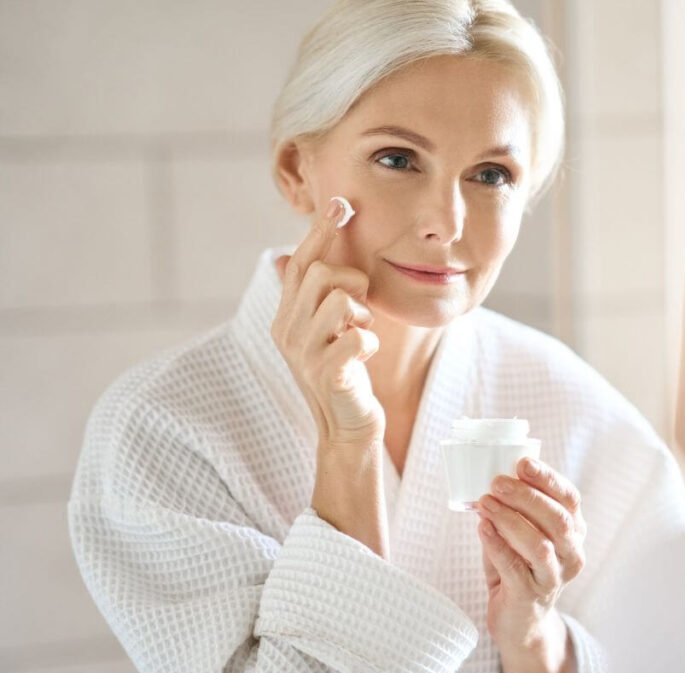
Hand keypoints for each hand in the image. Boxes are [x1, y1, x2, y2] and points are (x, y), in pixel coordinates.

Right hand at [272, 197, 382, 444]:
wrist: (346, 426)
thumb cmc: (342, 372)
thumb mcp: (323, 330)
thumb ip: (312, 296)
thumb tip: (285, 256)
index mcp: (286, 316)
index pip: (299, 263)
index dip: (320, 232)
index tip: (340, 203)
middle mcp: (287, 331)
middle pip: (321, 273)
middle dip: (352, 281)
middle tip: (358, 309)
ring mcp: (304, 353)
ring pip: (340, 299)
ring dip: (362, 315)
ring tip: (359, 334)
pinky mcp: (326, 373)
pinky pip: (357, 336)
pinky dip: (369, 342)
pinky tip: (364, 356)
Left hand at [476, 457, 584, 672]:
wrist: (520, 621)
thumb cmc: (520, 566)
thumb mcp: (524, 533)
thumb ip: (515, 509)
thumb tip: (491, 478)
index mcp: (574, 531)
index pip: (570, 498)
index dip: (548, 478)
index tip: (523, 462)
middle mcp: (572, 554)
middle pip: (558, 519)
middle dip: (527, 496)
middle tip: (497, 482)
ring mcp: (554, 578)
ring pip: (540, 544)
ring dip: (510, 520)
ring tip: (485, 504)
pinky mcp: (531, 596)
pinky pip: (515, 567)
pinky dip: (496, 544)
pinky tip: (482, 528)